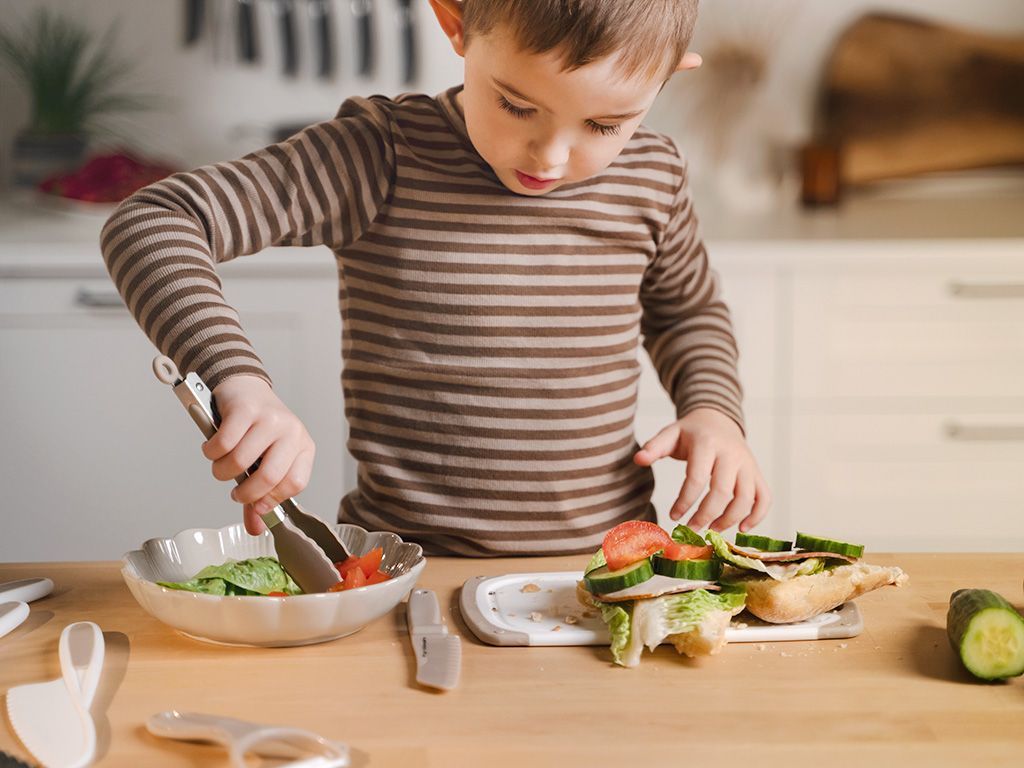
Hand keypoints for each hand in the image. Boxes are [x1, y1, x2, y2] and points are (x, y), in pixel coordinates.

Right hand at [202, 375, 315, 534]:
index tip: (255, 504)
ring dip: (223, 471)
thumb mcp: (267, 461)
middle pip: (269, 477)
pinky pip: (223, 443)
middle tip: (235, 491)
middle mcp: (291, 432)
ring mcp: (269, 419)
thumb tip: (256, 528)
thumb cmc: (257, 430)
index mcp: (303, 447)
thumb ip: (261, 496)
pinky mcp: (245, 409)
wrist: (245, 389)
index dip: (272, 499)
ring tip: (222, 465)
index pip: (295, 483)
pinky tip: (213, 448)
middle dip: (245, 493)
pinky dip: (212, 452)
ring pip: (240, 461)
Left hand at [633, 407, 769, 532]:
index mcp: (707, 444)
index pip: (697, 478)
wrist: (718, 420)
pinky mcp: (757, 473)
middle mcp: (731, 454)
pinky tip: (742, 528)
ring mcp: (748, 464)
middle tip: (691, 528)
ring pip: (746, 498)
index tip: (673, 516)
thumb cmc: (691, 433)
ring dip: (729, 519)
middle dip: (706, 515)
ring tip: (711, 529)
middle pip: (722, 492)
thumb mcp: (670, 434)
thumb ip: (654, 447)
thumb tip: (638, 460)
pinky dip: (757, 515)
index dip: (684, 501)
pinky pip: (765, 497)